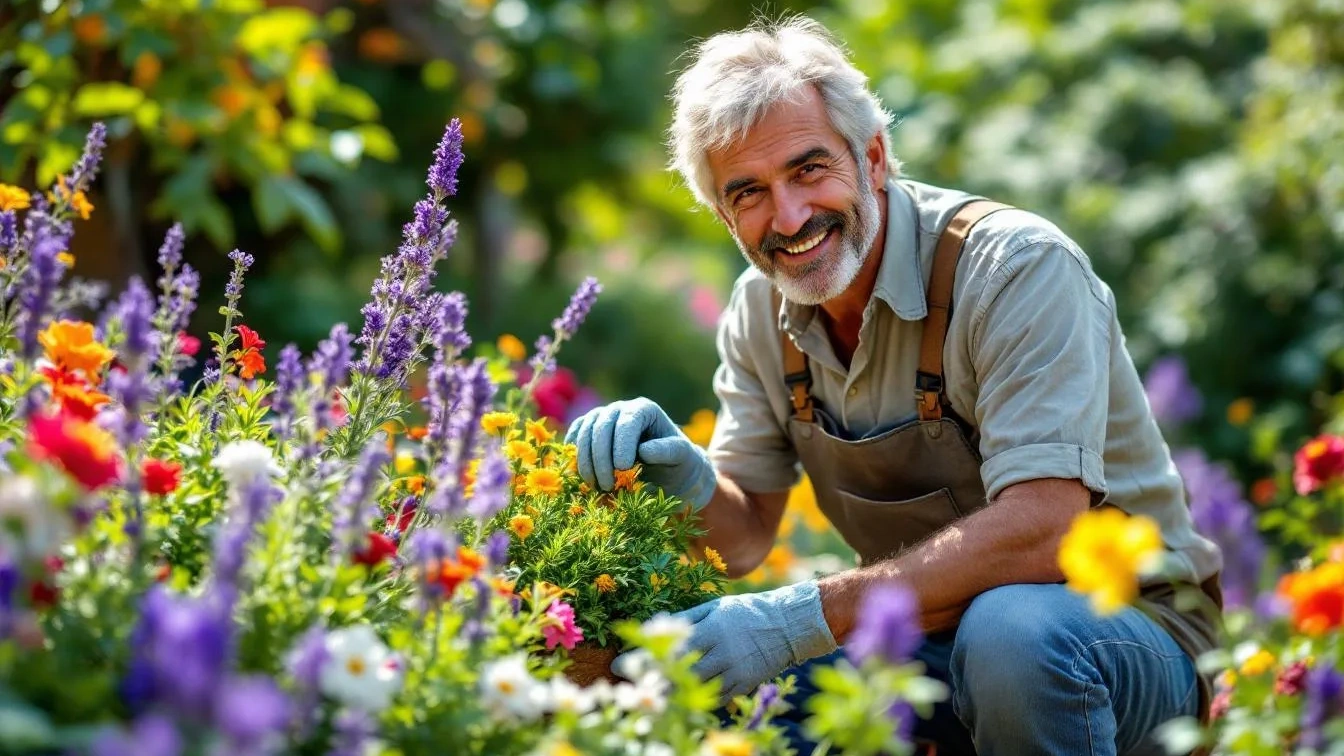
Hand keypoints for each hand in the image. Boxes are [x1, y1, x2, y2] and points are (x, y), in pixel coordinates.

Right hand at [564, 398, 715, 510]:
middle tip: (608, 485)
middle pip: (602, 426)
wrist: (668, 472)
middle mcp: (620, 409)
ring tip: (597, 486)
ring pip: (585, 431)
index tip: (623, 468)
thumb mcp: (682, 458)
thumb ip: (668, 451)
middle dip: (601, 457)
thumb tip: (644, 449)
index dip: (622, 444)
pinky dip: (574, 454)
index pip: (627, 422)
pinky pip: (575, 436)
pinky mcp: (589, 431)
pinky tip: (580, 474)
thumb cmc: (678, 463)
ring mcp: (602, 418)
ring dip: (586, 461)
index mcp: (644, 410)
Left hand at [646, 581, 836, 701]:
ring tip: (646, 700)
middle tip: (628, 687)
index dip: (645, 656)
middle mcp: (722, 651)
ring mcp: (734, 670)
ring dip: (669, 696)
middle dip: (652, 681)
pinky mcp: (744, 684)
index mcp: (713, 628)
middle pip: (680, 672)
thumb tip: (654, 625)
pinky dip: (696, 700)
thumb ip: (686, 618)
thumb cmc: (745, 611)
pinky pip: (716, 697)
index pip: (671, 646)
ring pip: (696, 688)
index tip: (620, 663)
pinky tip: (678, 702)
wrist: (787, 625)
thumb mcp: (715, 606)